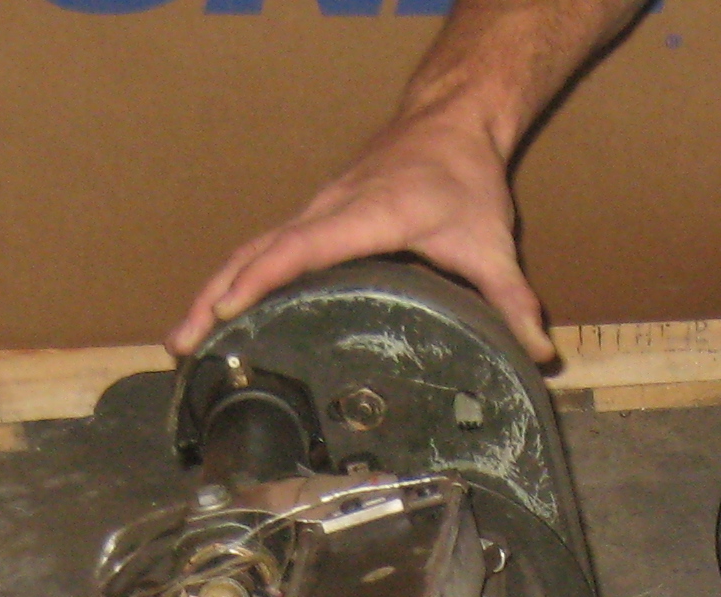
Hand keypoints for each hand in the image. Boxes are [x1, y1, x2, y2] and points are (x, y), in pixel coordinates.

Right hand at [168, 104, 551, 360]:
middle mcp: (328, 209)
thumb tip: (538, 352)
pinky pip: (264, 247)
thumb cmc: (464, 177)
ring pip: (252, 248)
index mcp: (366, 215)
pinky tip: (219, 311)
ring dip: (214, 291)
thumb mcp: (491, 242)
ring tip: (183, 340)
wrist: (449, 120)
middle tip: (182, 344)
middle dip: (215, 296)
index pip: (302, 247)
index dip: (263, 278)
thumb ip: (512, 299)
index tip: (228, 309)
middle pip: (257, 251)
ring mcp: (314, 210)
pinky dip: (235, 277)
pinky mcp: (312, 216)